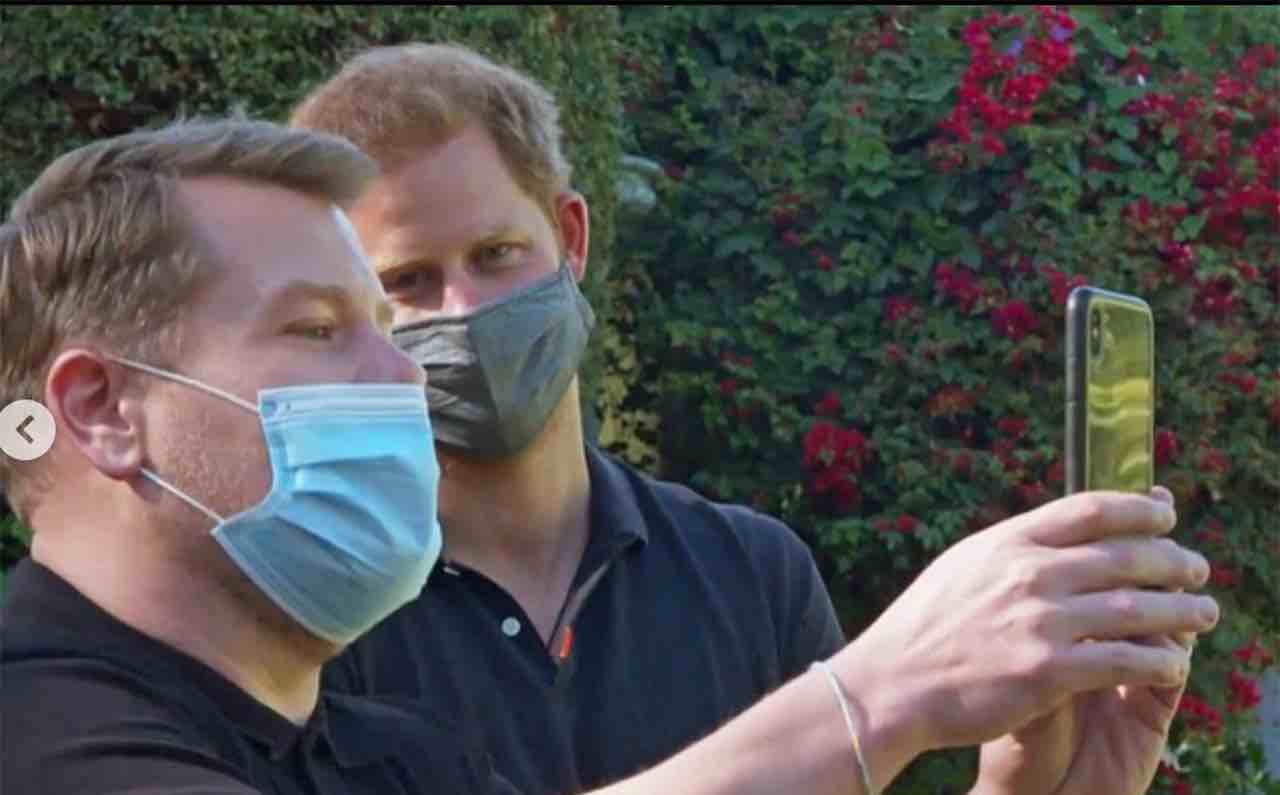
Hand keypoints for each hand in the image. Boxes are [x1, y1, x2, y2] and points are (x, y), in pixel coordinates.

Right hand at [829, 489, 1215, 790]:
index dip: (1139, 509)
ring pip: (1136, 608)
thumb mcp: (963, 566)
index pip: (1091, 509)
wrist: (892, 682)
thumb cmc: (925, 628)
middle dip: (1174, 561)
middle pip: (1126, 555)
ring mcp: (1040, 622)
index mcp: (1009, 543)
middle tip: (1199, 569)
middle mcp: (1029, 574)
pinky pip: (1122, 662)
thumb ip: (1011, 550)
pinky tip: (1173, 665)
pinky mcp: (1047, 671)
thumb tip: (1051, 534)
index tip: (1165, 514)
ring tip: (1204, 614)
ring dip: (1181, 612)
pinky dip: (1157, 662)